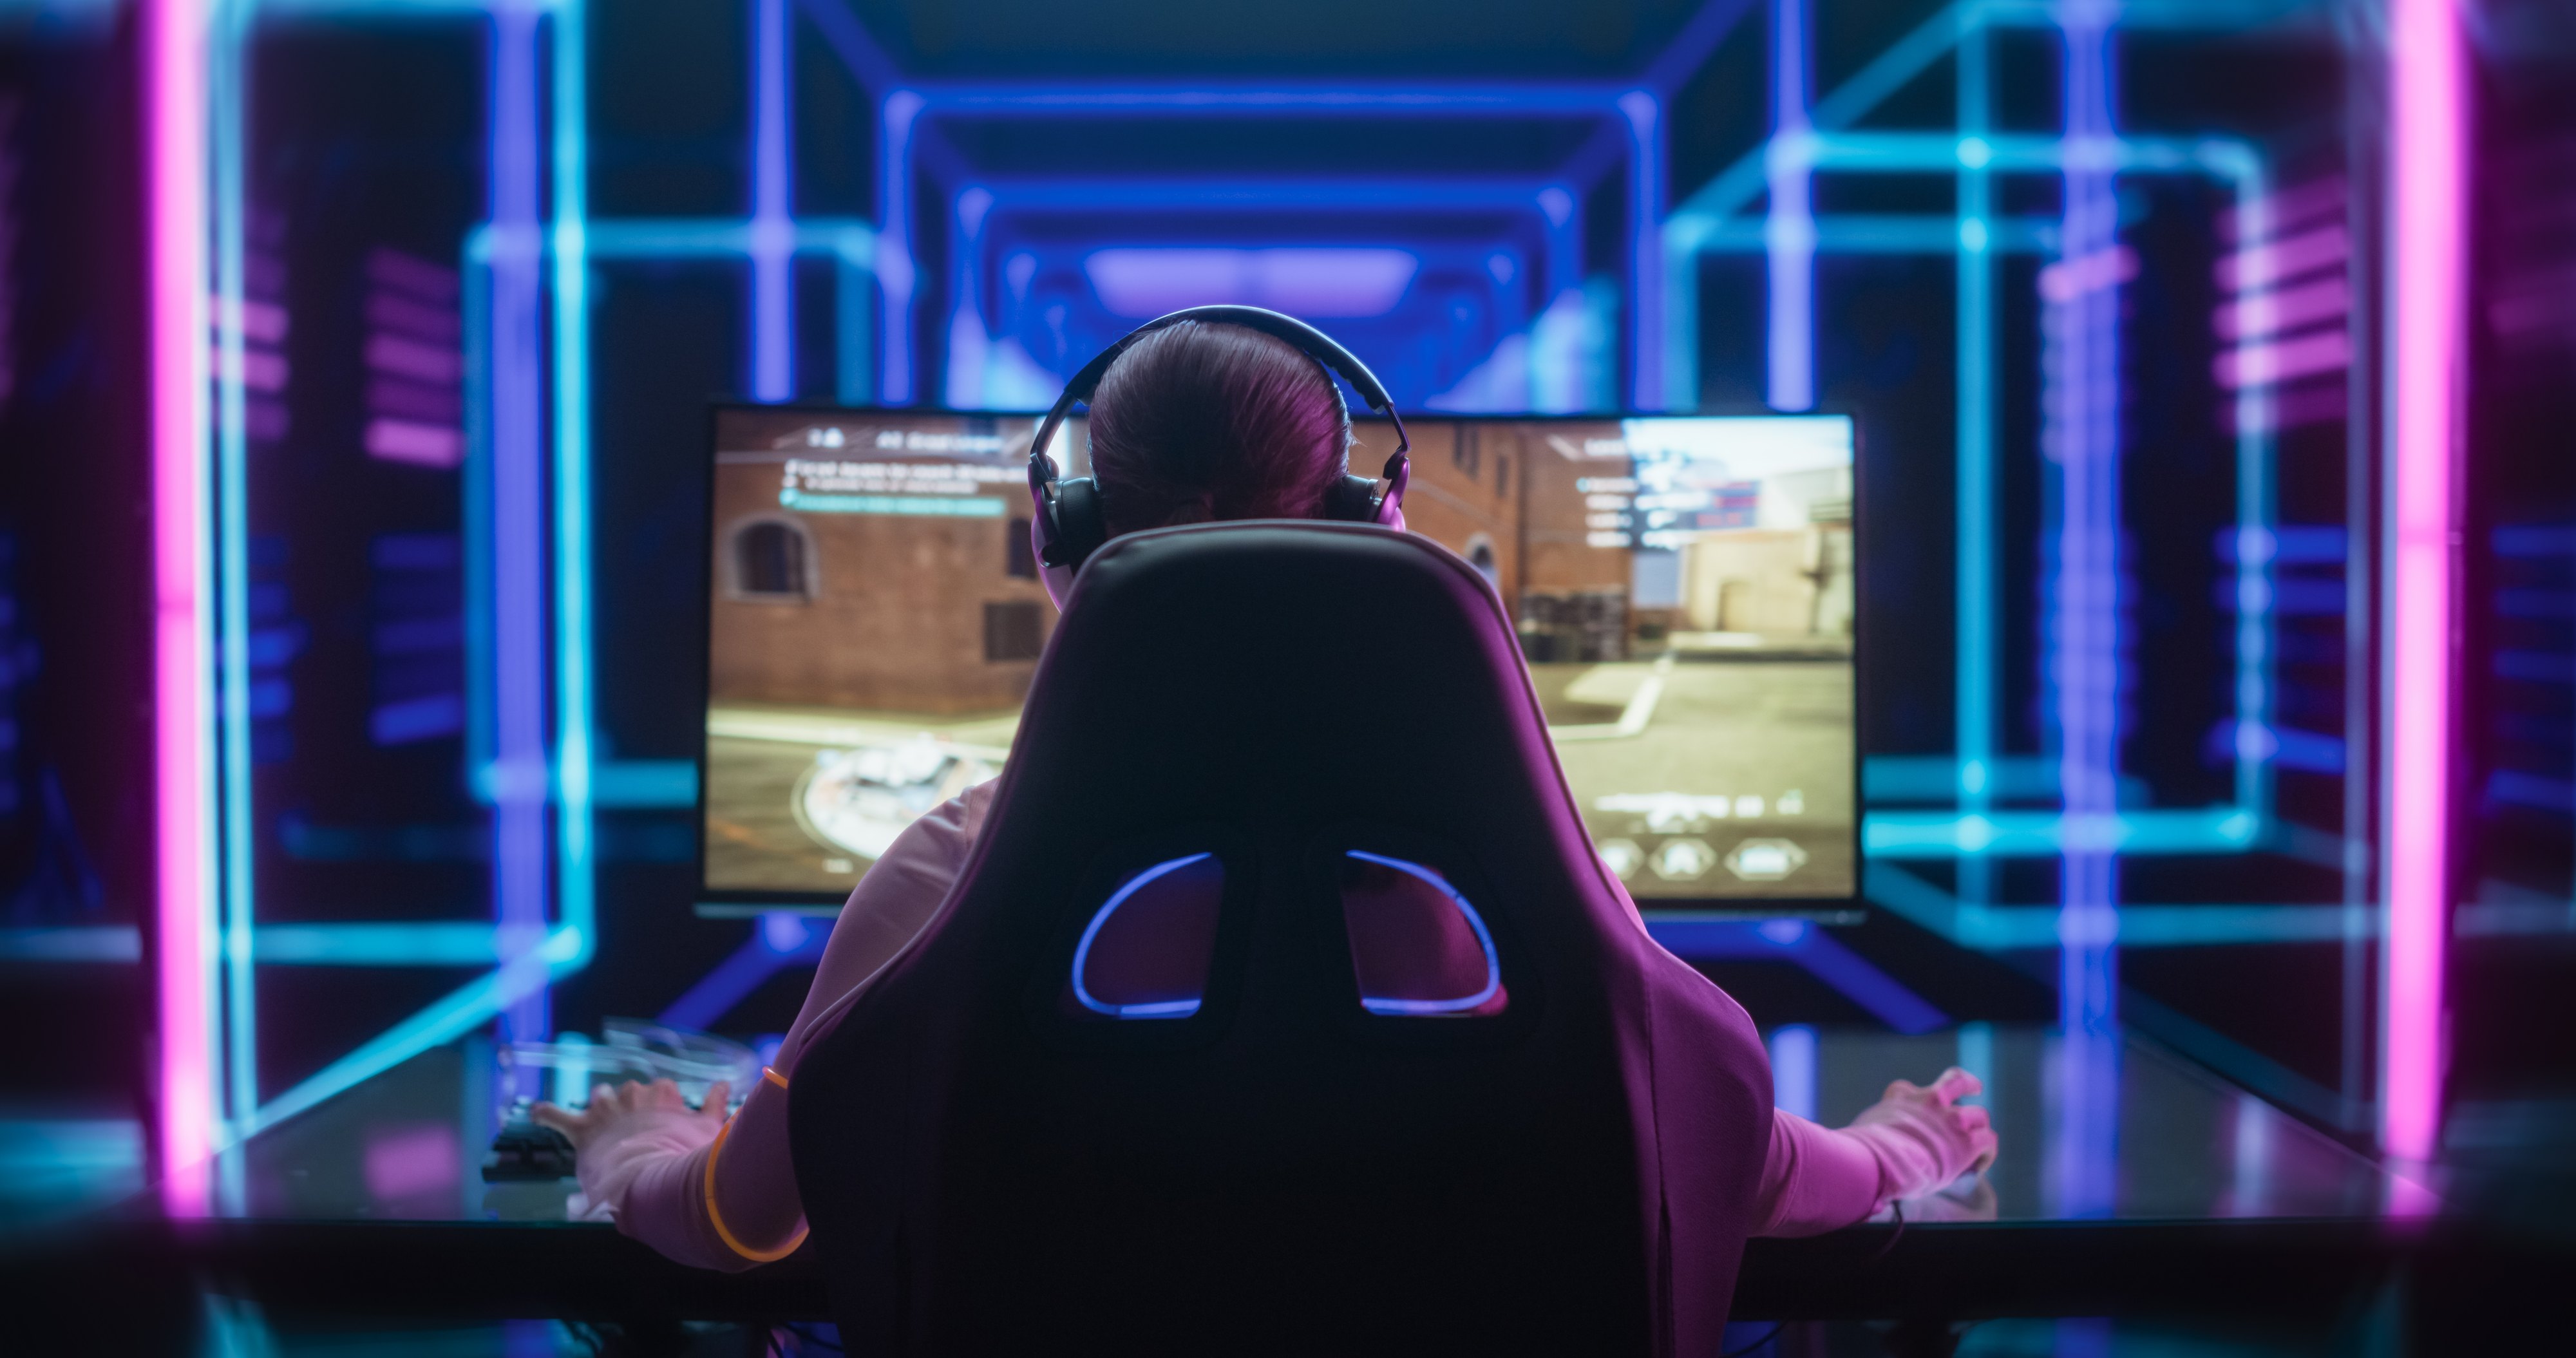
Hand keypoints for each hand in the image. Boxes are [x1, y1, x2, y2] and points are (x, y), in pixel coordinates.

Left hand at [531, 1078, 731, 1157]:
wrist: (654, 1176)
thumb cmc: (684, 1156)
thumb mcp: (708, 1130)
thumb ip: (715, 1105)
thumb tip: (723, 1085)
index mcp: (661, 1094)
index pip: (661, 1089)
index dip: (662, 1106)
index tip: (665, 1122)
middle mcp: (631, 1095)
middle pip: (628, 1091)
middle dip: (630, 1106)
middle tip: (637, 1133)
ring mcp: (605, 1110)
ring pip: (599, 1097)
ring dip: (600, 1107)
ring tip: (603, 1124)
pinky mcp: (583, 1129)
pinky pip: (557, 1114)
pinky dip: (546, 1113)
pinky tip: (535, 1111)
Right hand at [1849, 1067, 1997, 1193]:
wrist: (1878, 1161)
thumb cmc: (1865, 1150)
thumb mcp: (1866, 1126)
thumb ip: (1878, 1126)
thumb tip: (1873, 1142)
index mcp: (1901, 1094)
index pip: (1909, 1087)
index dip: (1919, 1097)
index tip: (1924, 1105)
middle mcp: (1930, 1099)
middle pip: (1957, 1082)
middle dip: (1968, 1086)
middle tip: (1975, 1089)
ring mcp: (1950, 1118)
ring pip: (1979, 1114)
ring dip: (1978, 1127)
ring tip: (1978, 1140)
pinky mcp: (1966, 1141)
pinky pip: (1988, 1140)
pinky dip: (1986, 1153)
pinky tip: (1979, 1165)